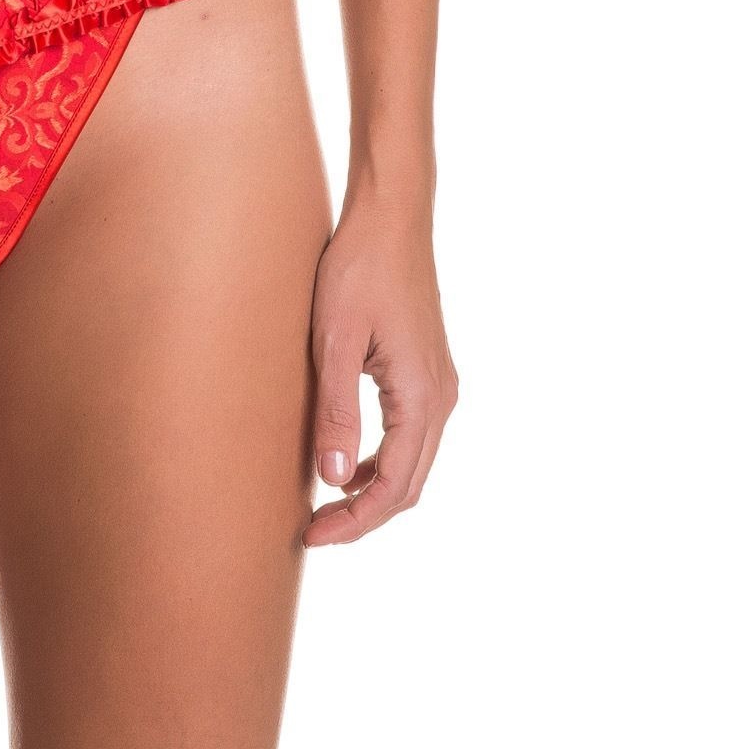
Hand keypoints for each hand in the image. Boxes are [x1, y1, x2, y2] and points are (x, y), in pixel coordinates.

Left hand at [304, 204, 457, 546]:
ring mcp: (439, 384)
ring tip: (325, 506)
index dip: (355, 521)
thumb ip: (336, 410)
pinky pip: (409, 435)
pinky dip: (381, 461)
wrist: (390, 218)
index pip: (394, 486)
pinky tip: (346, 462)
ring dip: (373, 491)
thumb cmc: (358, 269)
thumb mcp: (335, 338)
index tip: (313, 536)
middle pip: (409, 484)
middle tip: (313, 532)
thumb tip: (333, 481)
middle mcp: (441, 398)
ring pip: (412, 462)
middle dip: (363, 516)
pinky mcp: (427, 371)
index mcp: (422, 397)